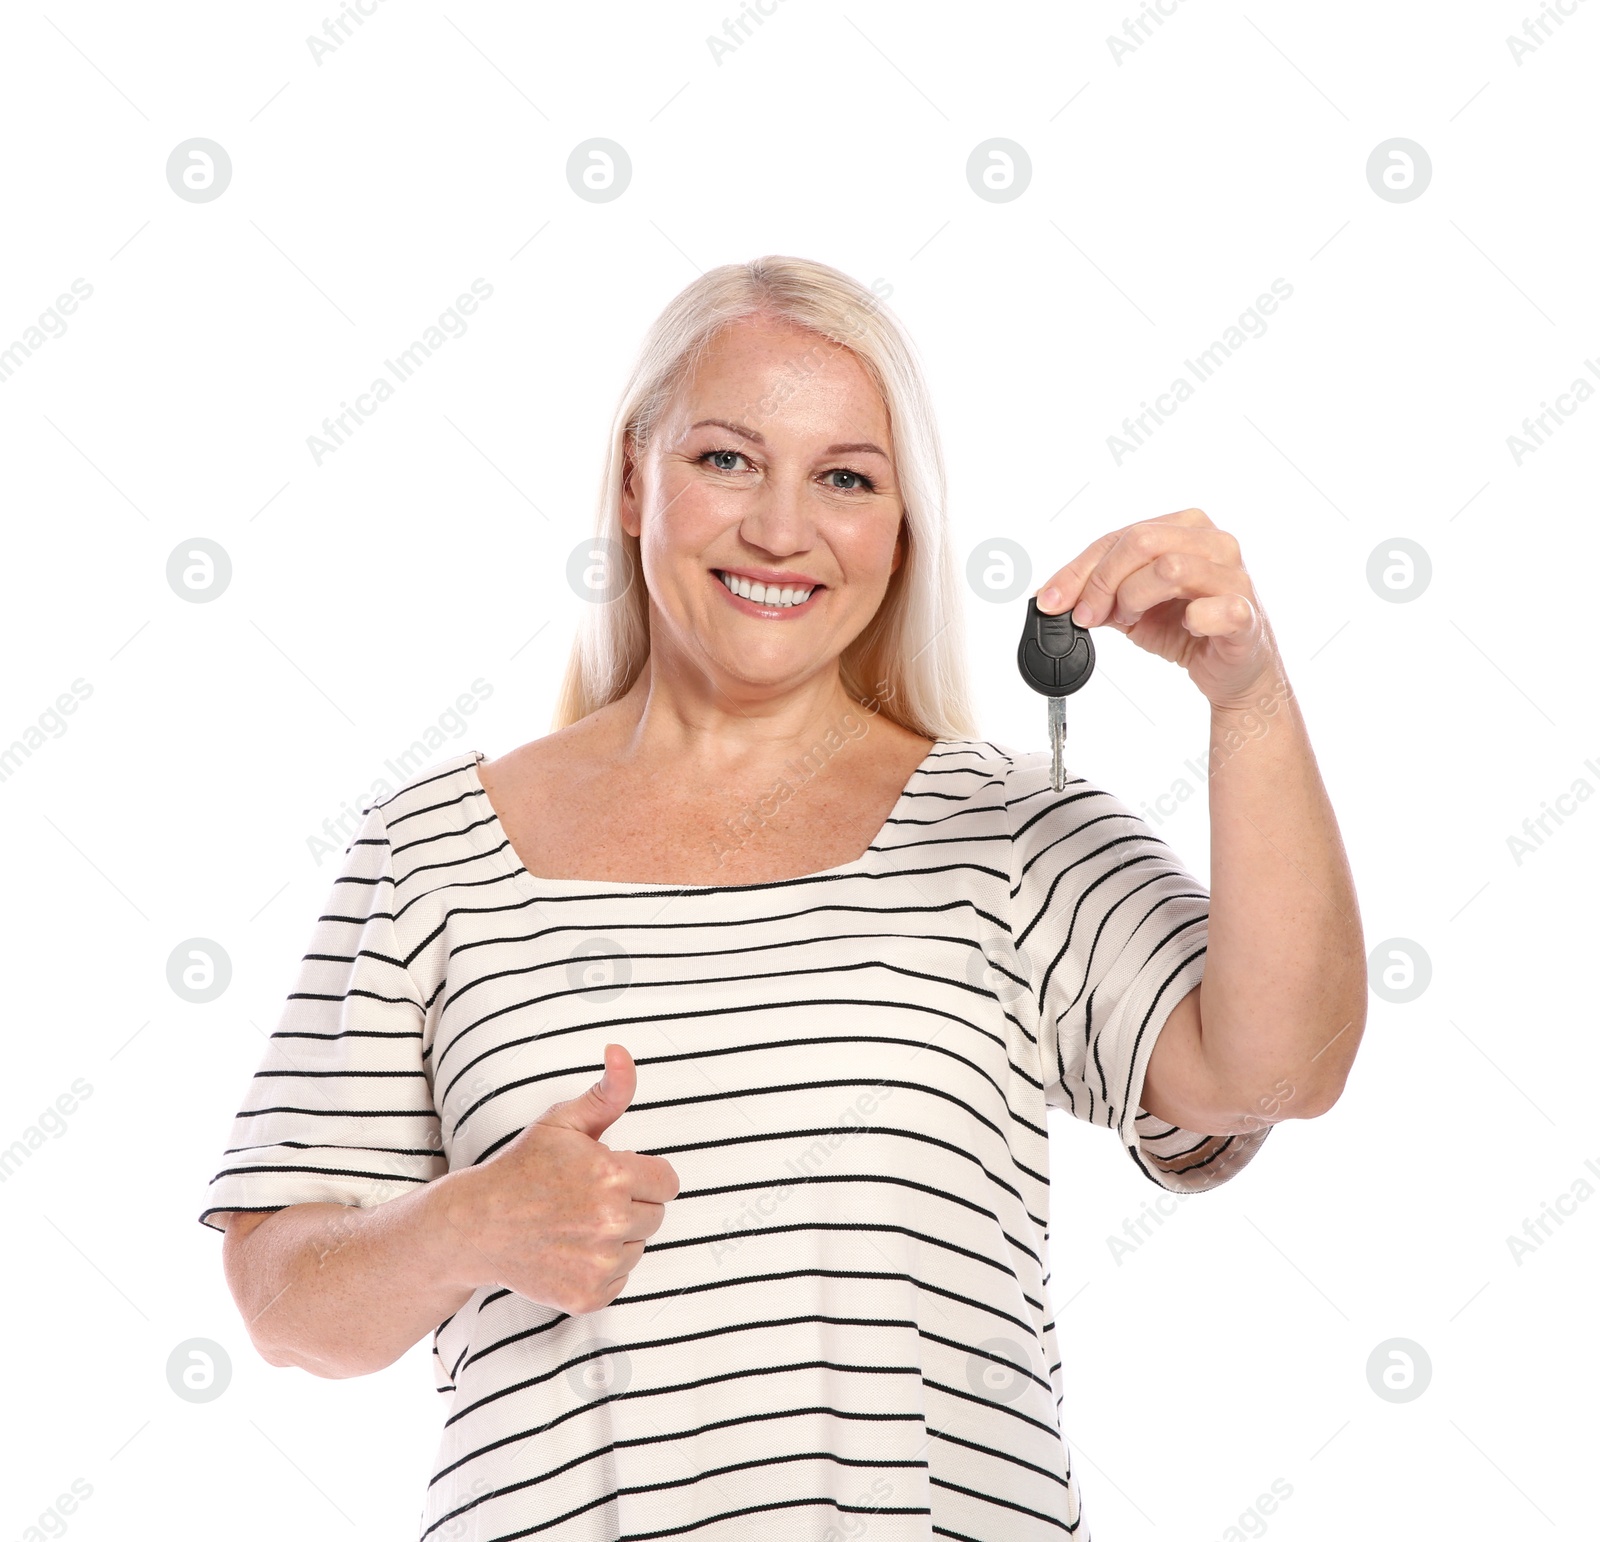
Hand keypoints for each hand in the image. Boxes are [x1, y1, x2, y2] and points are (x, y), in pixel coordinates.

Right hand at [436, 1043, 679, 1314]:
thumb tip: (621, 1052)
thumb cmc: (523, 1169)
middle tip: (587, 1199)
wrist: (477, 1225)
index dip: (643, 1176)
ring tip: (575, 1224)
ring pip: (639, 1249)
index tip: (614, 1176)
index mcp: (613, 1176)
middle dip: (631, 1206)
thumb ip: (607, 1092)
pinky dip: (601, 1270)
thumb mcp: (563, 1121)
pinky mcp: (588, 1296)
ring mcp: (600, 1263)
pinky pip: (620, 1281)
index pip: (668, 1182)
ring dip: (617, 1239)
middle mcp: (611, 1223)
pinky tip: (570, 1251)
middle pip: (656, 1216)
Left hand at [1036, 507, 1282, 710]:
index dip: (1078, 571)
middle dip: (1102, 582)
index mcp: (1185, 528)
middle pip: (1141, 542)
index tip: (1051, 601)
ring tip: (1131, 619)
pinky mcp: (1245, 613)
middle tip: (1091, 614)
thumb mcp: (1130, 607)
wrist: (1232, 671)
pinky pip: (1215, 608)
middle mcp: (1214, 542)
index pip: (1119, 537)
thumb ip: (1097, 594)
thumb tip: (1051, 597)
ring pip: (1169, 567)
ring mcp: (1234, 576)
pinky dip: (1191, 621)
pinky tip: (1186, 629)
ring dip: (1135, 598)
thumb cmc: (1187, 629)